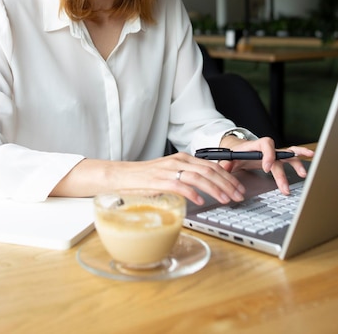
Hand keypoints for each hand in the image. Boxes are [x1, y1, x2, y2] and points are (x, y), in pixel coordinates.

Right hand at [52, 153, 246, 205]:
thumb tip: (206, 188)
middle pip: (210, 170)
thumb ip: (186, 177)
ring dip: (216, 189)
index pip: (211, 165)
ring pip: (199, 177)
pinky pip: (181, 186)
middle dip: (227, 183)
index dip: (228, 177)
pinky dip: (194, 194)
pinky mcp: (160, 180)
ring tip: (226, 199)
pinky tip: (202, 202)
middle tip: (238, 196)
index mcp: (183, 158)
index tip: (238, 188)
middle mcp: (178, 161)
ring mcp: (169, 170)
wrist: (121, 176)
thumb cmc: (146, 177)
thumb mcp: (170, 173)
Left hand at [217, 136, 313, 194]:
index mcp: (255, 146)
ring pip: (288, 155)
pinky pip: (291, 157)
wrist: (239, 150)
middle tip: (284, 188)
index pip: (265, 146)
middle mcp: (267, 149)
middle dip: (281, 173)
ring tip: (303, 173)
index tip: (266, 168)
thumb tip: (224, 168)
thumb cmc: (236, 154)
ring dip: (296, 163)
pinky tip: (309, 157)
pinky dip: (300, 156)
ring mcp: (274, 154)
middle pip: (278, 157)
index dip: (268, 155)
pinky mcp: (278, 159)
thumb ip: (226, 163)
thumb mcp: (230, 158)